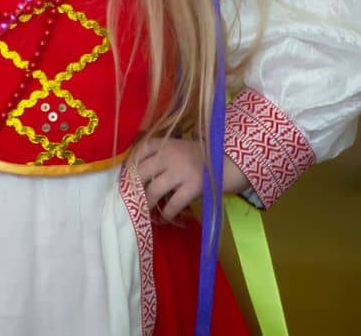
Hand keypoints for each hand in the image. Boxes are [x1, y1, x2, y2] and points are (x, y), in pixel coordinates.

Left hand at [133, 136, 250, 223]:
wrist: (233, 162)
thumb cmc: (205, 157)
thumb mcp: (182, 148)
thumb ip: (164, 156)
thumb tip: (140, 175)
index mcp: (167, 143)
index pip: (140, 149)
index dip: (130, 164)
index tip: (127, 177)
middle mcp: (171, 154)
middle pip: (141, 172)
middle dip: (134, 188)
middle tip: (132, 199)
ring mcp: (181, 170)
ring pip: (154, 190)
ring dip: (147, 203)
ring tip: (145, 211)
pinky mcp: (193, 186)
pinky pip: (172, 204)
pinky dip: (166, 213)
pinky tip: (165, 218)